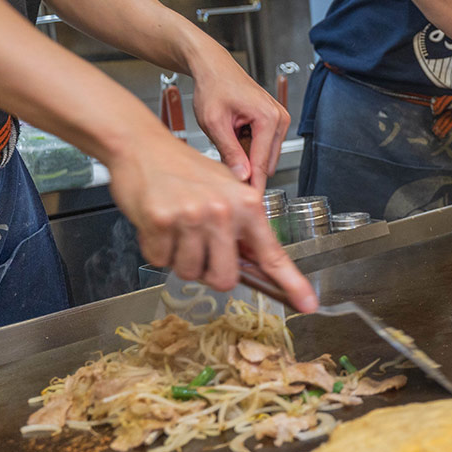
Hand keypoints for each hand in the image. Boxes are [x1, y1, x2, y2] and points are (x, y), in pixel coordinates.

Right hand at [108, 128, 317, 312]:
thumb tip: (257, 263)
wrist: (143, 146)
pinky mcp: (160, 221)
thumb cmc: (186, 169)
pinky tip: (160, 224)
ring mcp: (192, 217)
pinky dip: (157, 249)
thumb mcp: (228, 191)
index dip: (292, 283)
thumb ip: (244, 227)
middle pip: (225, 279)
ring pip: (189, 272)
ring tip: (178, 228)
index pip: (272, 254)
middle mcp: (223, 212)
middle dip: (210, 272)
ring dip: (180, 258)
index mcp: (247, 205)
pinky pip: (160, 260)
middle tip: (200, 248)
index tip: (308, 304)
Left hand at [189, 43, 289, 191]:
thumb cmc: (213, 86)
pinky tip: (232, 136)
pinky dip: (248, 148)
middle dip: (247, 170)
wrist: (214, 67)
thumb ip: (230, 151)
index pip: (262, 164)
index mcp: (268, 118)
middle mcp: (279, 119)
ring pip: (264, 156)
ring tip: (225, 142)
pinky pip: (263, 146)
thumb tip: (242, 177)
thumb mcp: (214, 122)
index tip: (248, 204)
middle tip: (222, 170)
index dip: (252, 185)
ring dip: (246, 157)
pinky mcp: (274, 122)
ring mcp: (279, 120)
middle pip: (266, 162)